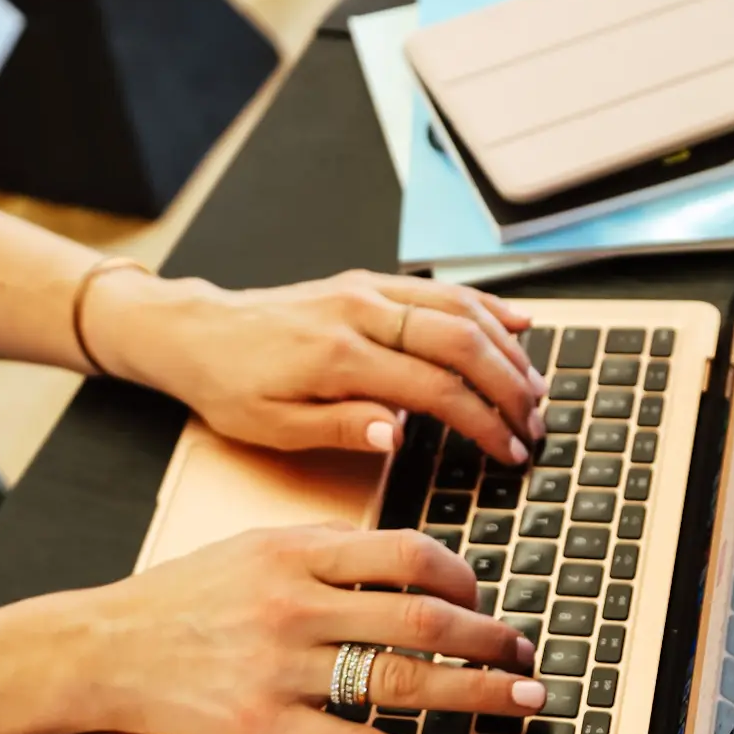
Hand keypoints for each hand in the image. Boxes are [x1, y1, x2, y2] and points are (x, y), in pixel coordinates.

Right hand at [71, 525, 544, 733]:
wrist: (105, 650)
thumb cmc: (180, 598)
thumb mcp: (251, 547)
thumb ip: (324, 549)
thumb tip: (408, 562)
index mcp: (293, 550)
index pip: (405, 554)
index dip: (462, 578)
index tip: (482, 599)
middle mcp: (293, 605)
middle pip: (420, 620)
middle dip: (489, 641)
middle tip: (526, 656)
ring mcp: (281, 668)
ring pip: (401, 684)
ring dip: (475, 696)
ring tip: (519, 703)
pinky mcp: (267, 725)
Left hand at [82, 267, 547, 466]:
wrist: (197, 333)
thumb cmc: (229, 386)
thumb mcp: (272, 427)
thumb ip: (340, 428)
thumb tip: (398, 436)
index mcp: (337, 358)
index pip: (434, 390)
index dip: (481, 422)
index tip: (509, 450)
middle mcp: (358, 314)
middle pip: (460, 343)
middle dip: (508, 384)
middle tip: (536, 422)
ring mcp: (365, 292)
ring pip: (457, 309)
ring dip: (506, 346)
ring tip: (536, 385)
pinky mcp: (366, 283)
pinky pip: (438, 288)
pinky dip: (484, 303)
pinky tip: (518, 322)